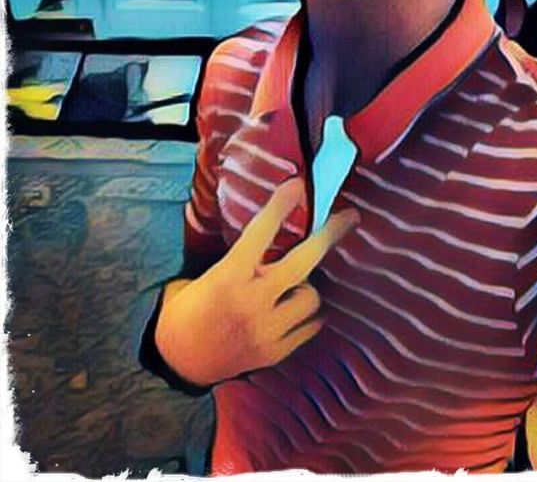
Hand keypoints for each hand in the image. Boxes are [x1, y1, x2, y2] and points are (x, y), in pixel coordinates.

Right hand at [155, 177, 358, 386]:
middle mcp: (252, 300)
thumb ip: (239, 258)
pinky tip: (294, 310)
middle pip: (305, 260)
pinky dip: (306, 315)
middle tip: (348, 216)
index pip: (261, 231)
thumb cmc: (189, 309)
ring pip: (312, 295)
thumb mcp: (206, 274)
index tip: (299, 184)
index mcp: (229, 275)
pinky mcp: (275, 353)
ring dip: (306, 286)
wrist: (178, 361)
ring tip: (291, 286)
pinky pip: (310, 326)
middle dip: (330, 233)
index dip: (282, 204)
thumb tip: (273, 233)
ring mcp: (267, 329)